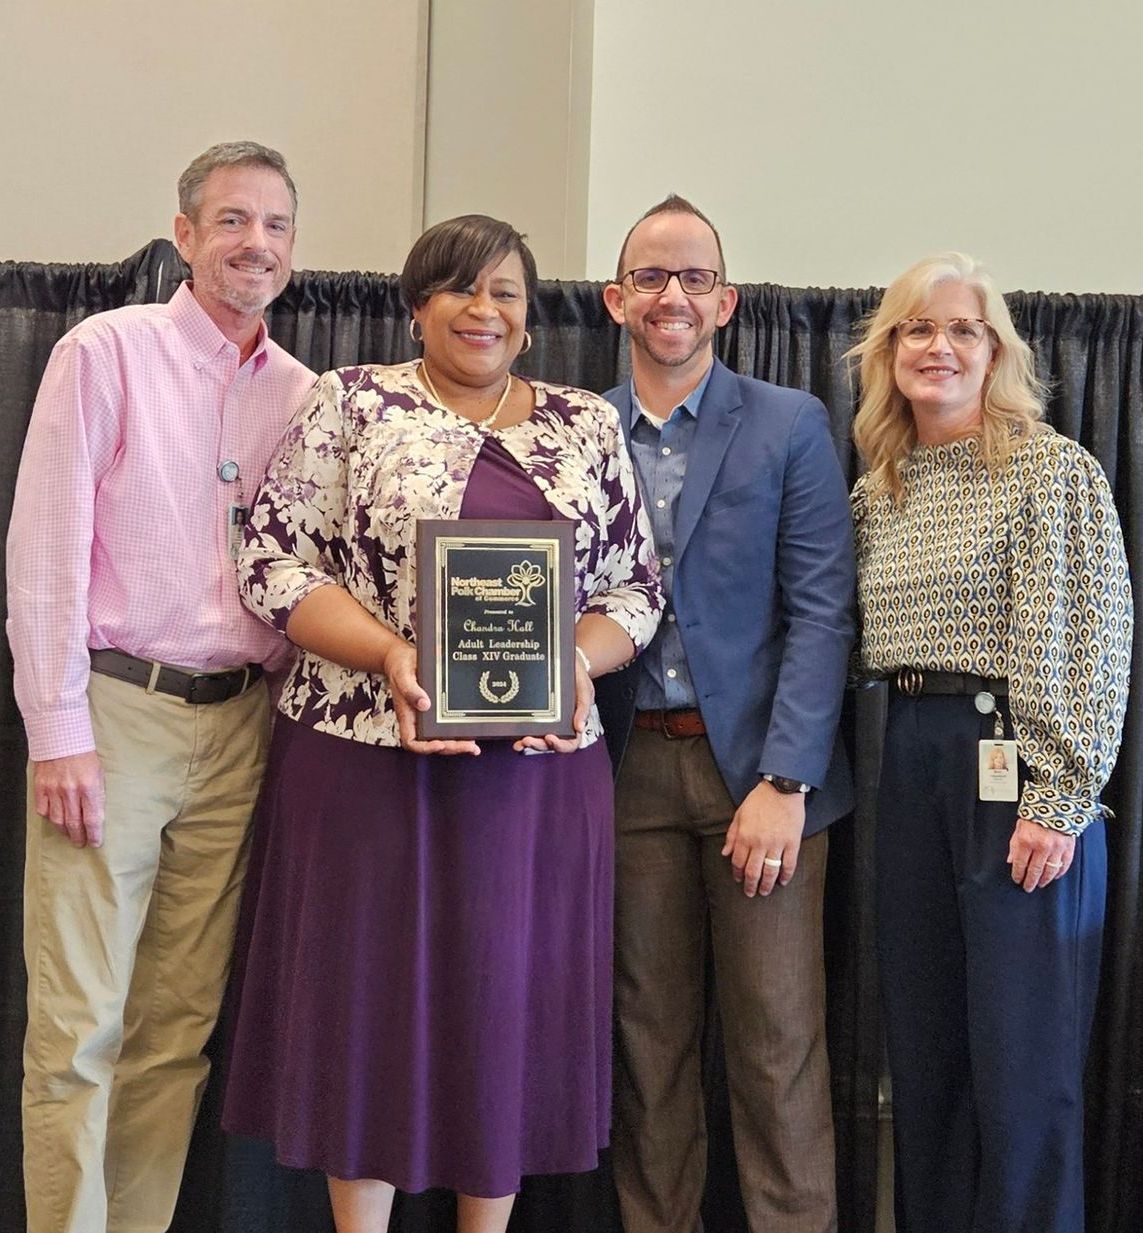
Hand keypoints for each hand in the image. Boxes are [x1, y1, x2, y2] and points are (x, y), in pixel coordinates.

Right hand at [33, 752, 104, 847]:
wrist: (62, 740)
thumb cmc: (85, 757)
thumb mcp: (99, 775)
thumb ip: (97, 795)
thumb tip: (96, 816)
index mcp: (89, 788)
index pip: (92, 819)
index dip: (94, 834)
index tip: (95, 842)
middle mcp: (71, 791)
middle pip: (74, 823)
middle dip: (78, 837)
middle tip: (80, 843)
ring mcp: (54, 790)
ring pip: (58, 820)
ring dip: (64, 830)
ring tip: (69, 834)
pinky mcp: (41, 788)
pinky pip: (43, 810)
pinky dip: (49, 817)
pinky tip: (54, 819)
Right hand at [382, 638, 479, 756]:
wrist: (404, 657)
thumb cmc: (400, 666)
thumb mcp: (403, 675)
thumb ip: (411, 689)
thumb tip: (425, 704)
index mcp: (407, 715)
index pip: (411, 742)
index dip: (425, 747)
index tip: (439, 744)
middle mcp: (418, 720)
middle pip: (431, 744)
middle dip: (450, 748)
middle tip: (469, 747)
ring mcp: (428, 717)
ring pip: (441, 738)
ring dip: (457, 744)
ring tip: (473, 747)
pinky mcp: (437, 710)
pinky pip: (447, 725)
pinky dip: (459, 732)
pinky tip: (472, 733)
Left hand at [514, 647, 593, 753]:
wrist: (568, 662)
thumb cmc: (579, 677)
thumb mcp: (585, 689)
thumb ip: (584, 707)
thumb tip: (580, 728)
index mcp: (574, 723)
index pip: (571, 743)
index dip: (560, 745)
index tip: (550, 737)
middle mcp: (560, 725)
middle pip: (550, 744)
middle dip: (539, 745)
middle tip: (528, 740)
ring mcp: (547, 721)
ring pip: (539, 740)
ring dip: (529, 744)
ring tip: (520, 742)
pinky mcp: (536, 714)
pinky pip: (529, 728)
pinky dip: (521, 735)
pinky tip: (514, 736)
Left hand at [721, 780, 804, 896]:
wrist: (781, 788)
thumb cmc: (758, 800)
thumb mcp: (739, 814)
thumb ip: (732, 835)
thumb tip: (725, 853)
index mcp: (745, 836)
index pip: (738, 862)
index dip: (737, 873)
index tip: (738, 879)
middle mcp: (759, 843)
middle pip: (753, 871)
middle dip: (750, 885)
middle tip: (750, 893)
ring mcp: (777, 844)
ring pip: (770, 871)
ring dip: (767, 885)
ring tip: (765, 892)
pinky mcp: (792, 842)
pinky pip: (789, 864)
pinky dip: (786, 875)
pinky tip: (783, 882)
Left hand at [1007, 817, 1075, 891]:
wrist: (1056, 804)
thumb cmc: (1036, 814)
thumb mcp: (1019, 827)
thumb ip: (1014, 844)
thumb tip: (1011, 860)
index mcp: (1026, 840)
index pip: (1020, 863)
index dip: (1017, 874)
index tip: (1017, 879)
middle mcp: (1041, 846)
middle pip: (1034, 870)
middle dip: (1030, 881)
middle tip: (1028, 887)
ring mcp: (1056, 848)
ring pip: (1049, 871)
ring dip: (1044, 880)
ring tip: (1040, 884)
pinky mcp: (1068, 848)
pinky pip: (1064, 865)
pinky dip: (1059, 873)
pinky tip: (1054, 876)